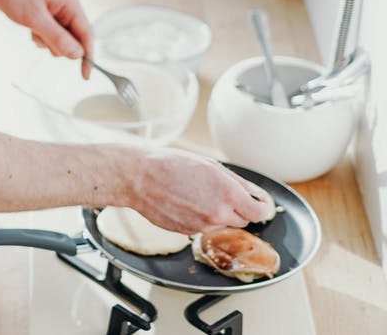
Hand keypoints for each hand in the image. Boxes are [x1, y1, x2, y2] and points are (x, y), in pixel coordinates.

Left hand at [0, 0, 92, 78]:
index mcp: (71, 4)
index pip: (87, 34)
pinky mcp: (45, 17)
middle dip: (58, 45)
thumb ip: (57, 37)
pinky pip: (49, 36)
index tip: (85, 75)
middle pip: (74, 40)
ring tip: (32, 29)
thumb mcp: (35, 18)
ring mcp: (56, 13)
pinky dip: (40, 38)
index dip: (88, 56)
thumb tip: (76, 54)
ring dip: (47, 42)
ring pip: (60, 40)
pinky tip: (29, 29)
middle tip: (40, 35)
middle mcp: (66, 9)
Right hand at [123, 149, 273, 234]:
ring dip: (216, 213)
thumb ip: (237, 183)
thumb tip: (255, 195)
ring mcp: (202, 226)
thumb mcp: (210, 165)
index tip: (257, 203)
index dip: (261, 207)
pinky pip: (202, 227)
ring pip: (221, 224)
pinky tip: (184, 202)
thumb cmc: (170, 165)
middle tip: (219, 193)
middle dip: (237, 209)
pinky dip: (199, 217)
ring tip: (195, 195)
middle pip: (243, 220)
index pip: (259, 212)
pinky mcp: (187, 232)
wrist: (138, 178)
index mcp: (228, 194)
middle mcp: (218, 214)